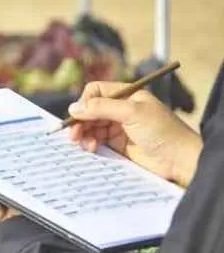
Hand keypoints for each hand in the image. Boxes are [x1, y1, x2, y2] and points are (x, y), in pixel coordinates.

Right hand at [68, 82, 202, 187]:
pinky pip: (96, 142)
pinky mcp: (117, 146)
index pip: (96, 91)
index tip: (78, 115)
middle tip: (74, 135)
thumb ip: (101, 108)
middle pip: (90, 111)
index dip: (85, 102)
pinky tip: (92, 149)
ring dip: (84, 134)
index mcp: (126, 95)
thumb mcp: (131, 113)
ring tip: (86, 145)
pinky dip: (90, 145)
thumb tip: (73, 107)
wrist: (179, 160)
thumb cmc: (162, 131)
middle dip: (80, 121)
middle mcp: (120, 110)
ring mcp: (118, 128)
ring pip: (91, 127)